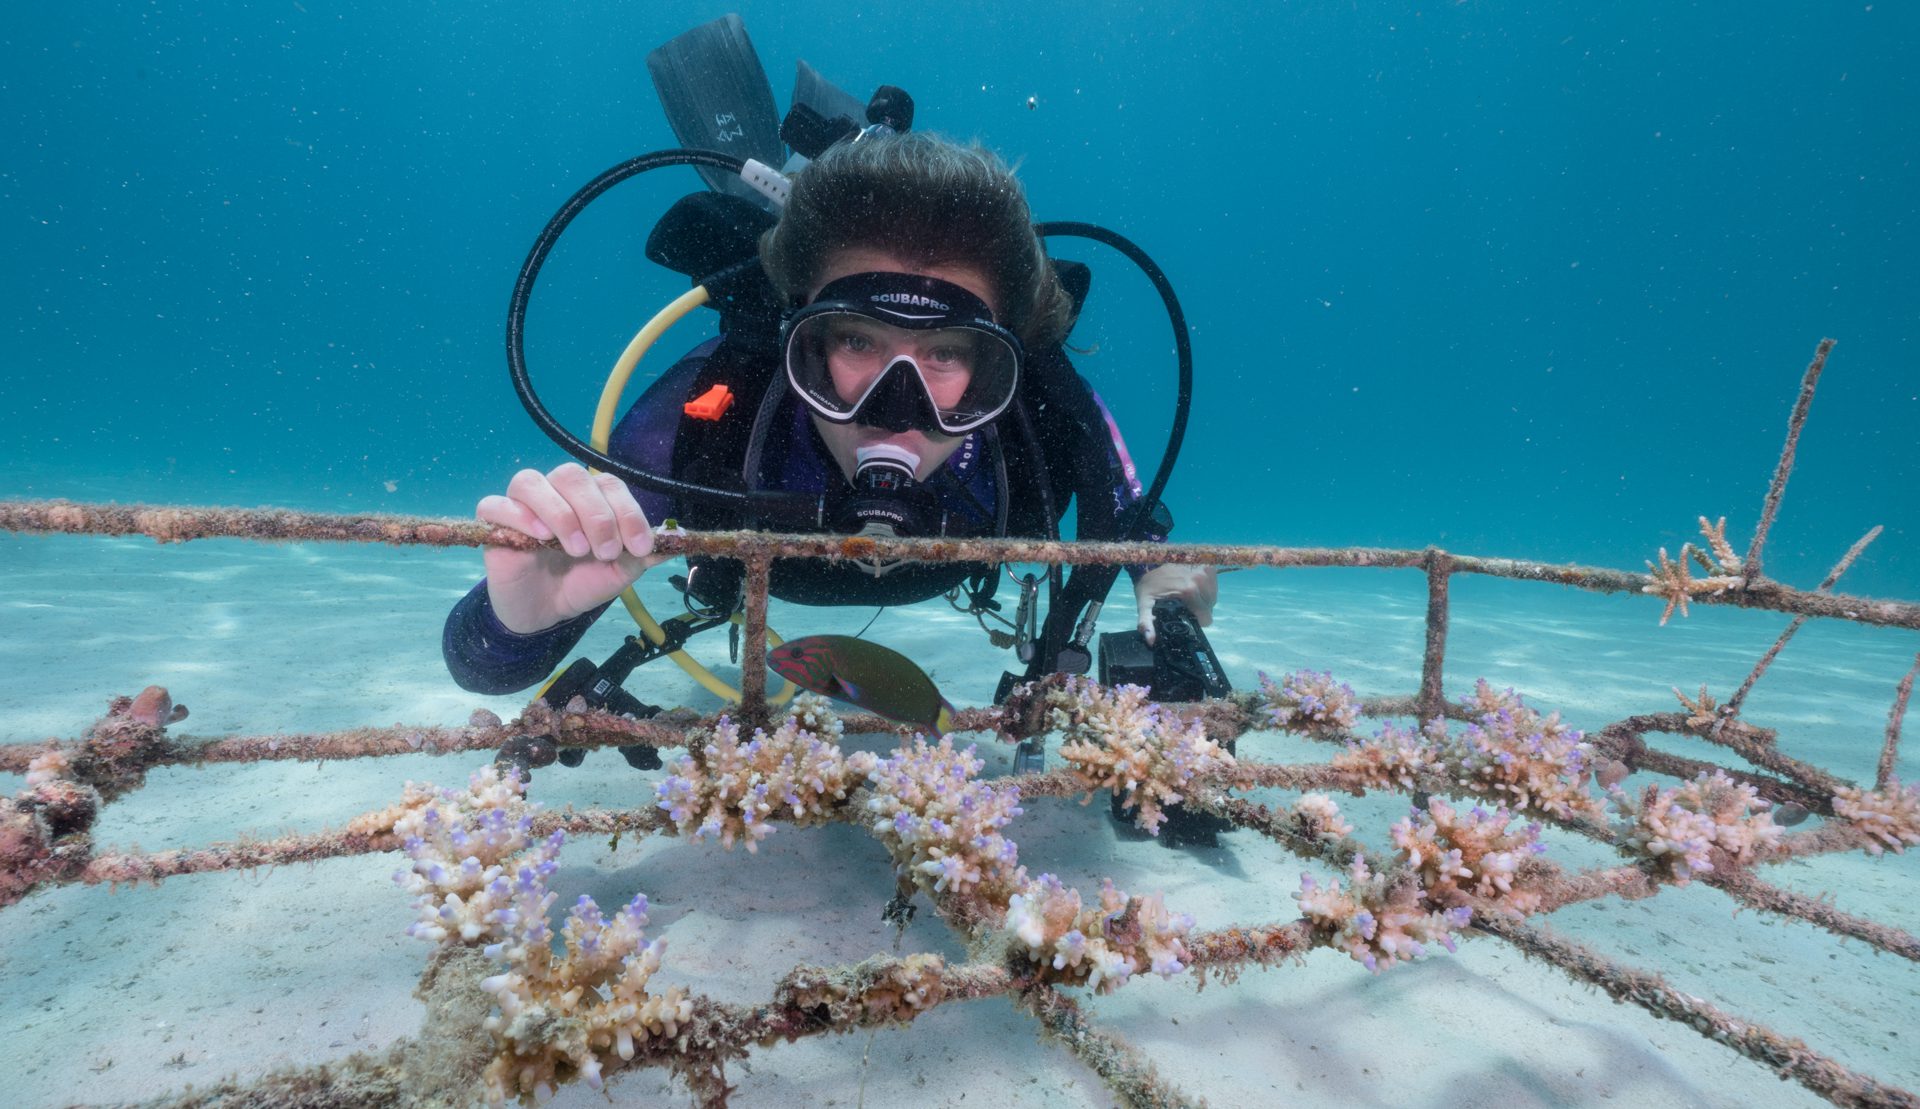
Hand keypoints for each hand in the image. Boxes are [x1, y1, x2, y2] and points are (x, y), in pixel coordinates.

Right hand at [476, 463, 665, 633]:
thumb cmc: (583, 582)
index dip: (627, 511)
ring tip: (576, 548)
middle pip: (573, 476)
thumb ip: (643, 553)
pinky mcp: (494, 523)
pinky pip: (496, 504)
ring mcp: (523, 504)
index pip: (609, 485)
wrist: (547, 613)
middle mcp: (556, 492)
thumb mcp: (620, 571)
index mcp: (590, 497)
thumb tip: (674, 541)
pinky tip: (540, 537)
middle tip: (605, 551)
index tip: (639, 547)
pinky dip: (520, 516)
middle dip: (597, 514)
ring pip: (532, 482)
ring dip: (561, 513)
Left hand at [1132, 564, 1218, 644]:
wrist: (1150, 561)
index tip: (1186, 616)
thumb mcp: (1144, 604)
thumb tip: (1150, 640)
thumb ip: (1146, 622)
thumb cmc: (1148, 584)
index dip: (1196, 621)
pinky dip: (1206, 589)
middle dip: (1199, 610)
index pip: (1206, 617)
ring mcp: (1205, 570)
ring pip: (1213, 596)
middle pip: (1210, 607)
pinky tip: (1194, 587)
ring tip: (1189, 597)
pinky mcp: (1208, 565)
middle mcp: (1200, 579)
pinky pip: (1214, 585)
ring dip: (1204, 599)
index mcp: (1188, 591)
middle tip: (1185, 605)